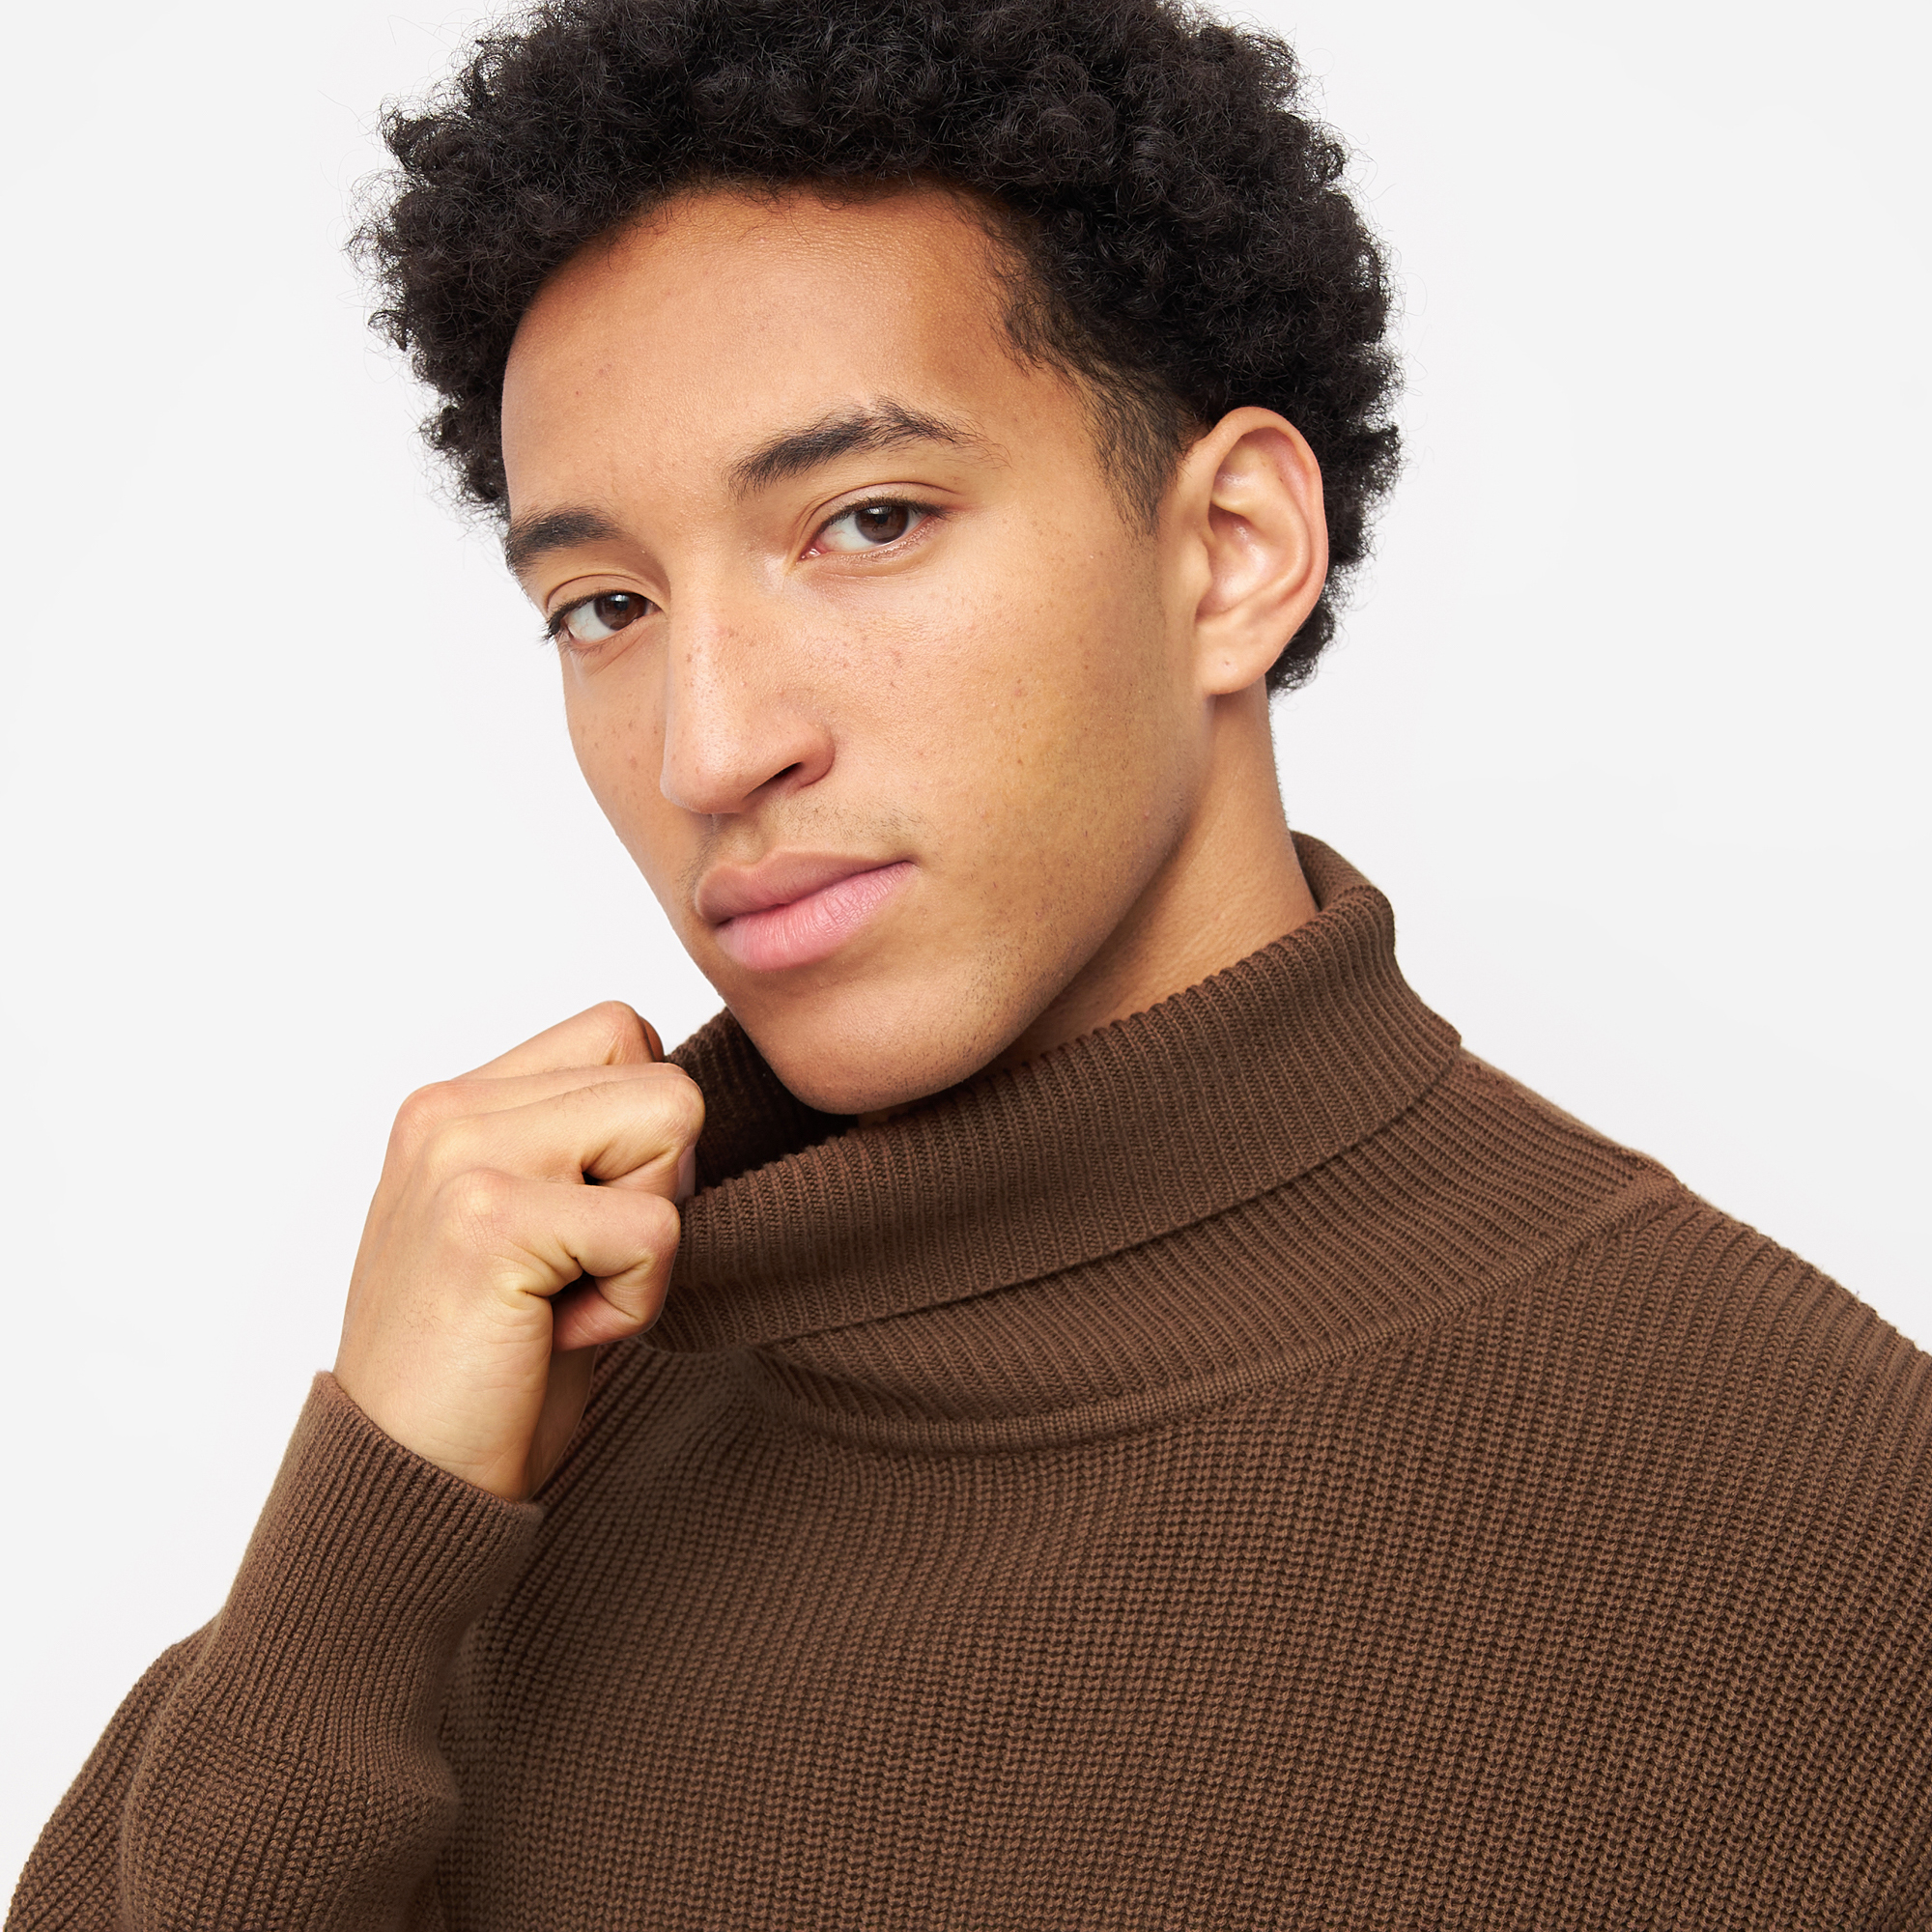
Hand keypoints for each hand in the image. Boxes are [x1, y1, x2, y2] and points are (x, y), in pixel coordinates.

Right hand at [333, 1002, 703, 1499]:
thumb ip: (587, 1144)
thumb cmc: (491, 1370)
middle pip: (665, 1078)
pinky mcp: (488, 1220)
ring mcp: (462, 1156)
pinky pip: (657, 1228)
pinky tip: (555, 1336)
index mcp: (456, 1102)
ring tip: (563, 1297)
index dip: (644, 1138)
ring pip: (673, 1125)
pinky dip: (634, 1301)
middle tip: (577, 1272)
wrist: (409, 1486)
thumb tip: (692, 1105)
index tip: (581, 1230)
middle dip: (659, 1188)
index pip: (623, 1031)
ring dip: (650, 1237)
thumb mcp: (539, 1228)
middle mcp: (449, 1111)